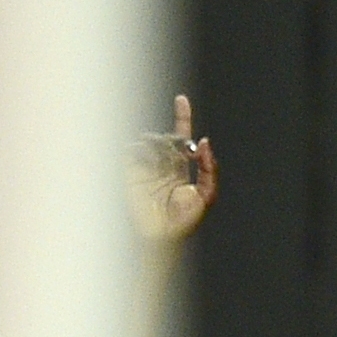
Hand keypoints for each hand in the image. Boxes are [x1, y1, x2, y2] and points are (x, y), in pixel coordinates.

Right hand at [129, 94, 217, 244]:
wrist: (157, 237)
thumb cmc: (181, 222)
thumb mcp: (205, 196)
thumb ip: (209, 168)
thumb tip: (203, 142)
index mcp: (178, 169)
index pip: (181, 138)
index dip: (182, 117)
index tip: (181, 99)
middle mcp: (160, 165)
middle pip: (166, 137)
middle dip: (173, 138)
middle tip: (180, 150)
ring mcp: (143, 167)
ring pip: (149, 140)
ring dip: (158, 145)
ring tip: (163, 163)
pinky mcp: (128, 171)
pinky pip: (131, 149)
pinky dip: (140, 149)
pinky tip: (148, 163)